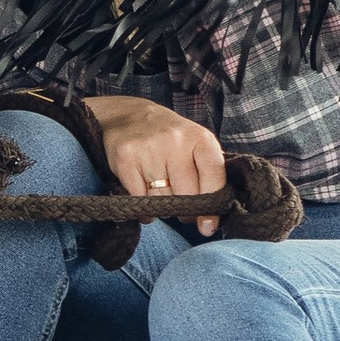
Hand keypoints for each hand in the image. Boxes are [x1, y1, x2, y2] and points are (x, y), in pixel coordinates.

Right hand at [85, 94, 225, 238]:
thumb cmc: (169, 139)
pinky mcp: (126, 157)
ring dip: (162, 206)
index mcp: (200, 138)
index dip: (212, 205)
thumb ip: (208, 175)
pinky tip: (144, 194)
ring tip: (160, 191)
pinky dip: (143, 206)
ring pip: (161, 200)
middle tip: (180, 206)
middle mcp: (176, 140)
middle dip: (185, 209)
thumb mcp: (195, 146)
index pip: (213, 176)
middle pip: (186, 195)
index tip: (208, 224)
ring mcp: (149, 148)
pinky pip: (139, 199)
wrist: (129, 115)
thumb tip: (210, 221)